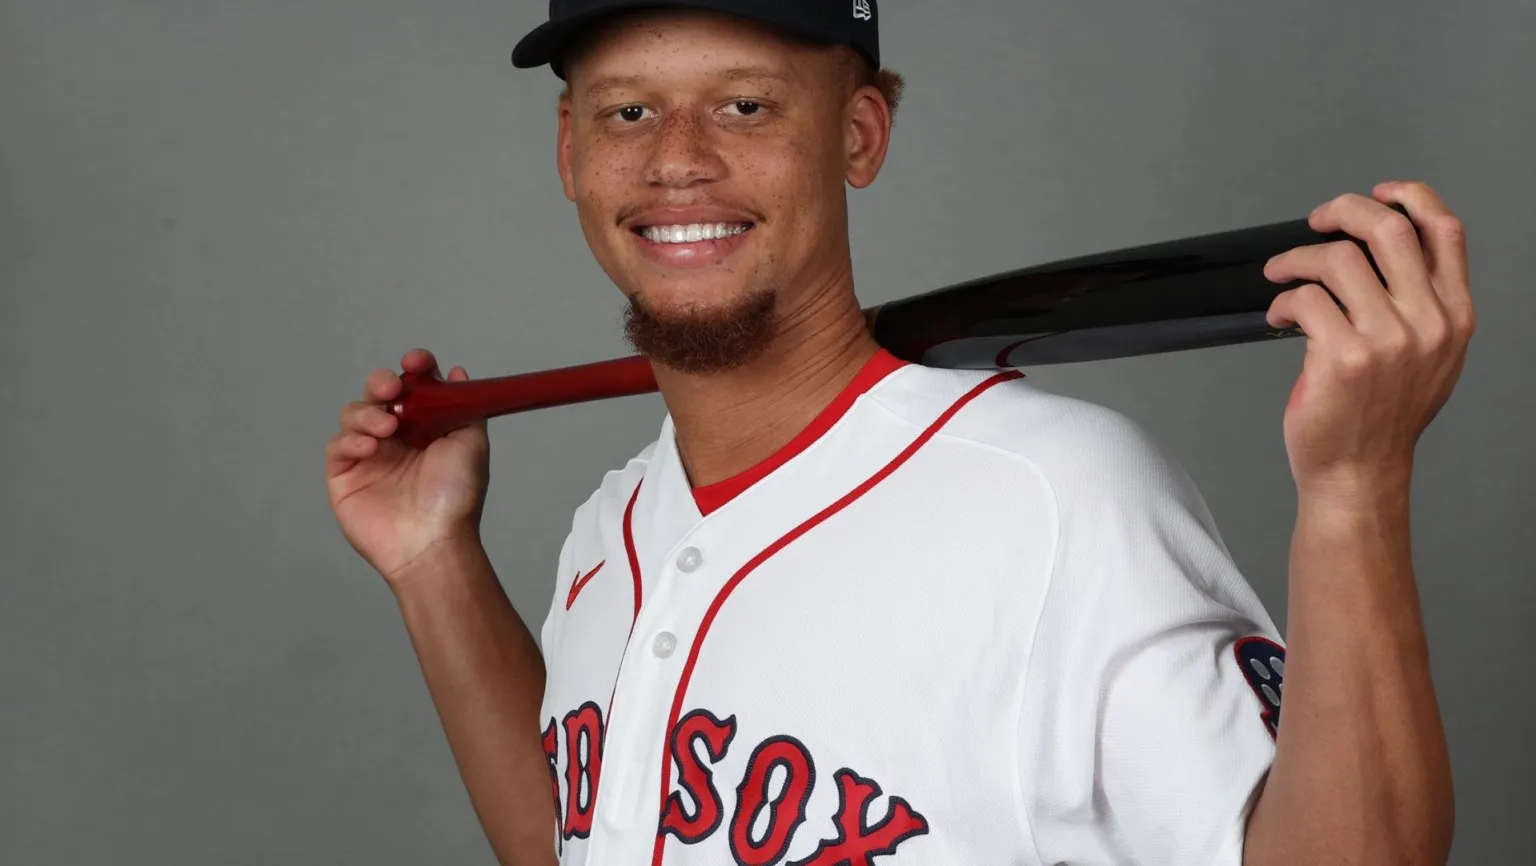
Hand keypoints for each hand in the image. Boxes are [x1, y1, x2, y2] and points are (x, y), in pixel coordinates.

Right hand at [326, 349, 490, 583]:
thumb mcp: (471, 445)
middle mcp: (396, 437)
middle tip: (391, 390)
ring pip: (354, 413)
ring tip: (386, 429)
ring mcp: (369, 455)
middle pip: (377, 394)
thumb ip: (464, 407)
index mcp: (425, 427)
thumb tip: (458, 374)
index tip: (416, 361)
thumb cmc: (456, 499)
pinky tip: (371, 449)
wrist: (433, 542)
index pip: (413, 386)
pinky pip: (337, 445)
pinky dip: (351, 440)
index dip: (413, 368)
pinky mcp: (344, 475)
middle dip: (381, 383)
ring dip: (367, 413)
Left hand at [1263, 181, 1475, 500]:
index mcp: (1454, 316)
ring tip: (1282, 275)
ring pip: (1338, 259)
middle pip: (1388, 229)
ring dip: (1298, 260)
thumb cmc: (1382, 417)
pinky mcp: (1342, 356)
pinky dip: (1282, 299)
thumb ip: (1421, 305)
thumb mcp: (1428, 357)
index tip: (1378, 193)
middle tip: (1317, 222)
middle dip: (1343, 211)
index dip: (1410, 197)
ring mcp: (1387, 340)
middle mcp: (1428, 324)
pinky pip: (1304, 299)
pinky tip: (1278, 317)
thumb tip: (1383, 251)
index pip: (1444, 231)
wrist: (1359, 471)